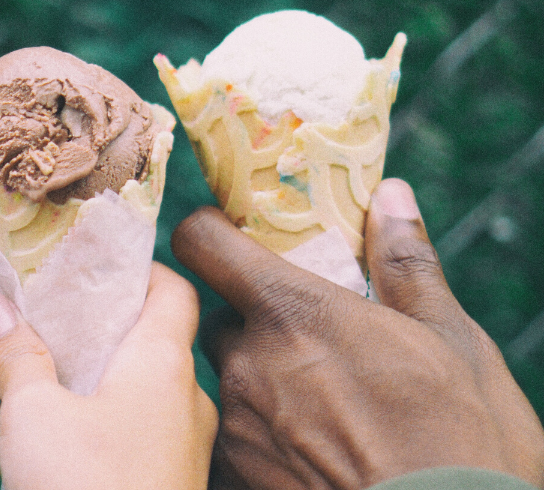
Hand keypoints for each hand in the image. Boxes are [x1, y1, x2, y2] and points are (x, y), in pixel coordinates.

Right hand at [0, 263, 216, 489]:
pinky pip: (146, 427)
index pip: (173, 288)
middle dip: (108, 319)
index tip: (95, 263)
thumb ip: (16, 354)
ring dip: (107, 369)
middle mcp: (188, 398)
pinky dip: (113, 410)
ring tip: (54, 363)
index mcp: (164, 363)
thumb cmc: (85, 486)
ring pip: (150, 386)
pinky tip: (71, 425)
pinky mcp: (171, 482)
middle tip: (58, 310)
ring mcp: (186, 446)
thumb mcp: (33, 413)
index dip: (138, 267)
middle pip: (158, 335)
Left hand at [172, 178, 543, 488]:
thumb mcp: (451, 339)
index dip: (208, 234)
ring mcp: (238, 422)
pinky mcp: (236, 471)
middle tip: (307, 337)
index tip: (229, 237)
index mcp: (292, 311)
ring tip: (323, 401)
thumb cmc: (459, 438)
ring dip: (260, 377)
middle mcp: (248, 361)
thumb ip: (405, 264)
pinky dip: (260, 429)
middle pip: (220, 317)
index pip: (201, 243)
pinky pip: (234, 432)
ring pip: (227, 377)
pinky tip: (310, 444)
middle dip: (253, 320)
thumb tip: (391, 198)